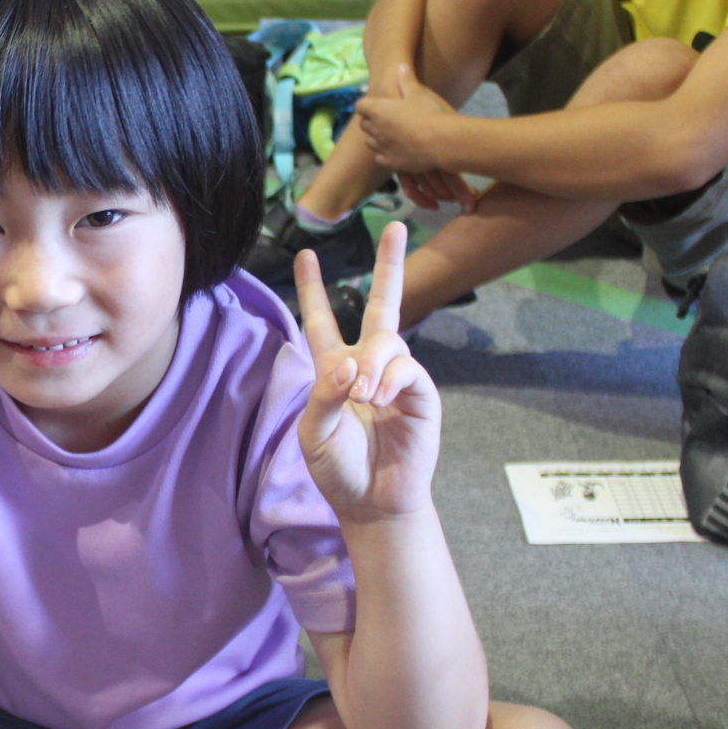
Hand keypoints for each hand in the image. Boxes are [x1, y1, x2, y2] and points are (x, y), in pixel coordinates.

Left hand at [293, 221, 440, 520]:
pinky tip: (378, 398)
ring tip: (362, 397)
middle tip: (397, 227)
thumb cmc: (336, 467)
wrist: (371, 501)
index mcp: (333, 369)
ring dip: (373, 364)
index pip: (322, 321)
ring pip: (389, 342)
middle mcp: (368, 365)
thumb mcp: (313, 431)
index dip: (313, 290)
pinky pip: (408, 369)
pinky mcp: (421, 395)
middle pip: (382, 305)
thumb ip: (325, 393)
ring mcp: (397, 378)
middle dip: (390, 266)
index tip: (306, 255)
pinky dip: (390, 379)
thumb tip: (352, 364)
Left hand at [358, 66, 478, 212]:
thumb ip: (407, 80)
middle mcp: (376, 130)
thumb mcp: (419, 93)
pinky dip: (384, 154)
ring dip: (376, 137)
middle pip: (364, 124)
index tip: (375, 103)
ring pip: (370, 142)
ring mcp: (383, 148)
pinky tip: (395, 150)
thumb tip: (400, 66)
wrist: (442, 142)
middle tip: (385, 117)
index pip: (360, 105)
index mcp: (378, 110)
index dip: (367, 104)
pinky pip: (380, 158)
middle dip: (371, 120)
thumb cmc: (431, 113)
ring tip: (390, 134)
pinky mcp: (392, 163)